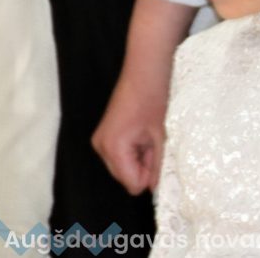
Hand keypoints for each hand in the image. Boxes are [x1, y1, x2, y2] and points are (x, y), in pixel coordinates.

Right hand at [93, 72, 166, 194]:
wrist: (143, 73)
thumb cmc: (153, 100)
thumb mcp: (159, 136)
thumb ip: (156, 164)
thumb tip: (154, 186)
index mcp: (114, 149)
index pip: (131, 183)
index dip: (148, 177)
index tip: (159, 161)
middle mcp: (101, 148)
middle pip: (124, 177)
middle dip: (142, 168)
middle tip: (155, 145)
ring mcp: (100, 141)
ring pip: (121, 166)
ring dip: (138, 158)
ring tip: (149, 137)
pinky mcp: (103, 135)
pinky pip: (118, 154)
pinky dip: (132, 150)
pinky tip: (142, 134)